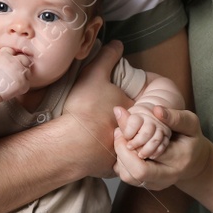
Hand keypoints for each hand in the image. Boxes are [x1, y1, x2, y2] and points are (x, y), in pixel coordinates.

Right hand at [0, 47, 32, 102]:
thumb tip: (2, 56)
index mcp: (4, 55)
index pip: (13, 51)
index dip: (12, 57)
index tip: (10, 62)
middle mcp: (14, 61)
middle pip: (24, 59)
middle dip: (21, 64)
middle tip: (15, 72)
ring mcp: (20, 72)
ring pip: (27, 71)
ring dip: (23, 75)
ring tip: (13, 81)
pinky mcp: (23, 83)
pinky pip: (27, 82)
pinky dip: (22, 85)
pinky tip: (13, 88)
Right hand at [56, 39, 130, 177]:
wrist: (71, 144)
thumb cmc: (85, 110)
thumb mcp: (95, 75)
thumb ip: (108, 57)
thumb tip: (118, 42)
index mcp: (133, 113)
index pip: (141, 107)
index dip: (133, 103)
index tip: (121, 101)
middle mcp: (133, 135)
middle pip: (136, 128)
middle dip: (130, 125)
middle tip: (113, 118)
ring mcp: (122, 154)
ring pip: (125, 147)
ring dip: (120, 142)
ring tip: (105, 135)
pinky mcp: (109, 169)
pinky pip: (112, 163)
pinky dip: (106, 158)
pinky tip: (97, 152)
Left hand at [112, 106, 211, 190]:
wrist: (194, 162)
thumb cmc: (191, 139)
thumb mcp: (190, 124)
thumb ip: (175, 117)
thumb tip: (156, 109)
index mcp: (178, 160)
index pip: (150, 154)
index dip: (131, 142)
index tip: (123, 128)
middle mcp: (166, 177)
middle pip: (136, 172)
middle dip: (122, 151)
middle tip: (119, 133)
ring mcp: (155, 184)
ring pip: (128, 177)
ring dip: (120, 157)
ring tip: (122, 139)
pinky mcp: (145, 185)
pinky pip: (126, 177)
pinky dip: (121, 163)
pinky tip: (126, 149)